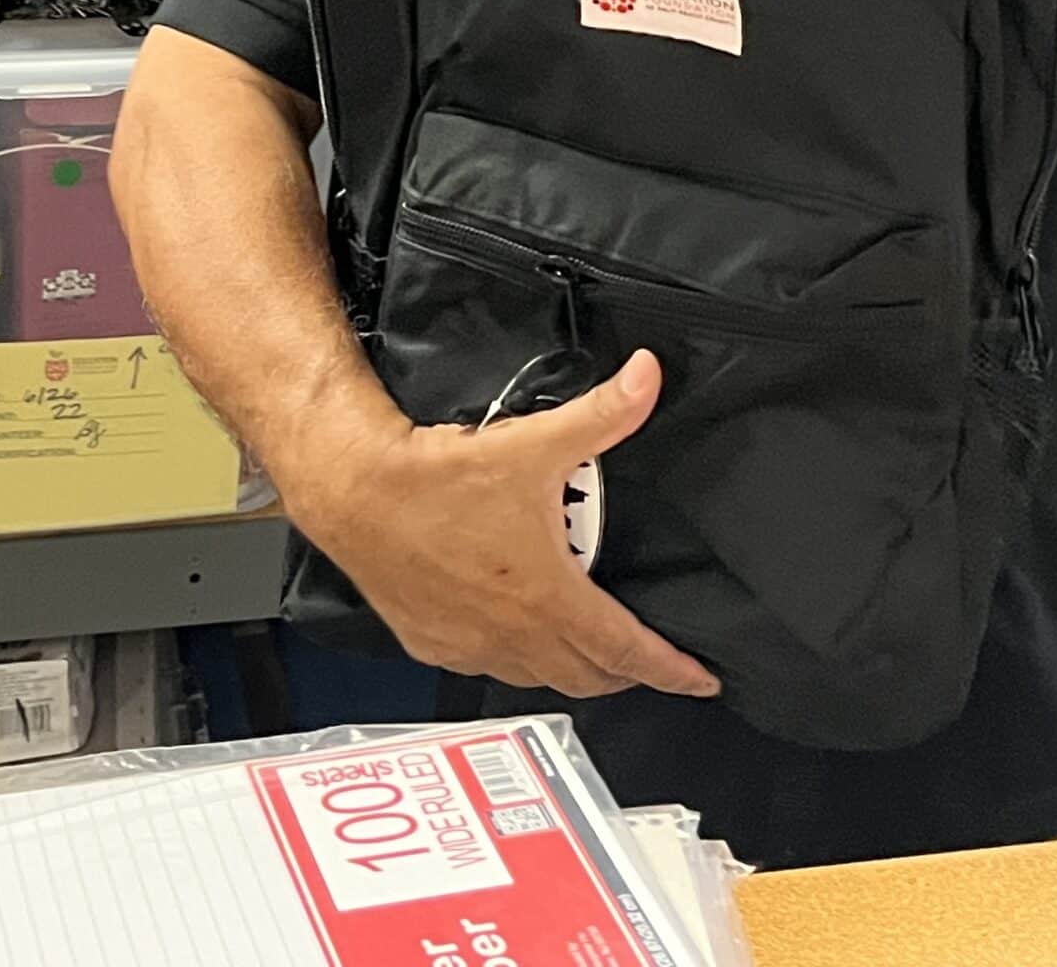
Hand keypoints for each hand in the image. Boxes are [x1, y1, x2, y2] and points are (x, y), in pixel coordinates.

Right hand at [292, 349, 720, 700]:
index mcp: (546, 596)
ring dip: (572, 669)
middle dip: (626, 674)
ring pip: (537, 676)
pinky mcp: (433, 641)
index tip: (700, 679)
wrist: (356, 494)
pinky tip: (519, 637)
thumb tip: (647, 378)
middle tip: (652, 664)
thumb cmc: (436, 480)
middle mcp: (511, 633)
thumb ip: (603, 413)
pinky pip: (488, 667)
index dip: (669, 668)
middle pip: (585, 676)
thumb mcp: (535, 442)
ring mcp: (469, 644)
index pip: (625, 651)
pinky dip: (517, 660)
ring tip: (593, 649)